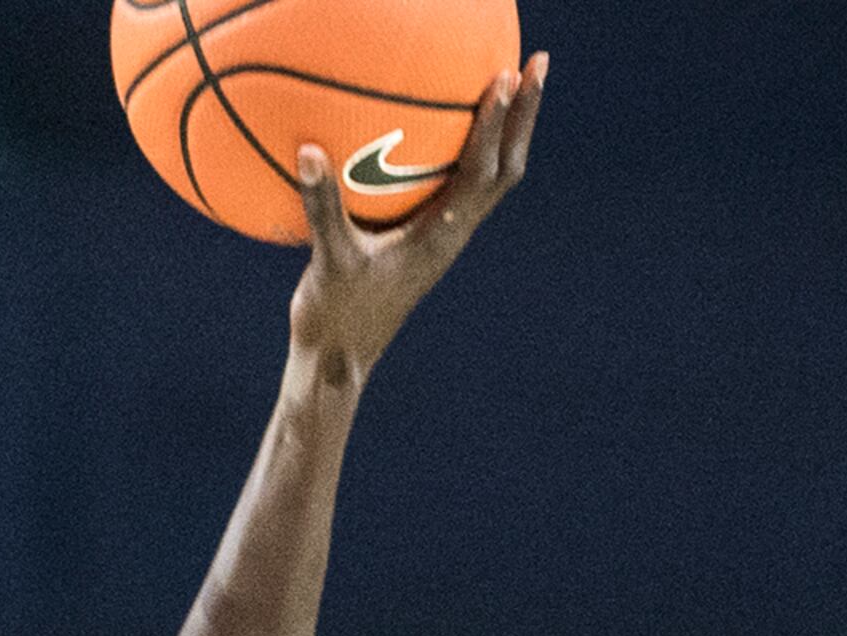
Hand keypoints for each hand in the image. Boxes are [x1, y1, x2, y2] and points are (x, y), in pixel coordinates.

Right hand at [287, 52, 546, 381]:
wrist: (340, 362)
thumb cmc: (336, 317)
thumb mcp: (327, 260)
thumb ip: (322, 207)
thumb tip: (309, 151)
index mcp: (440, 237)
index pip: (480, 171)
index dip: (495, 124)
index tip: (506, 78)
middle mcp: (453, 235)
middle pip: (506, 167)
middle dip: (525, 116)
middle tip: (537, 63)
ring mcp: (444, 238)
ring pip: (492, 178)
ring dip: (508, 131)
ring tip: (513, 86)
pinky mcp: (428, 241)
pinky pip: (461, 186)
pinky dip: (472, 150)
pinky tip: (451, 129)